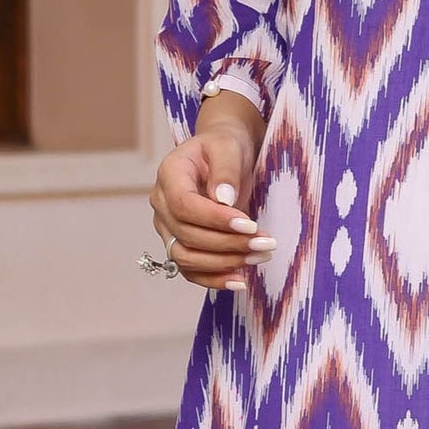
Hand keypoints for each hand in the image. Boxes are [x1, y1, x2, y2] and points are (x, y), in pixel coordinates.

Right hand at [149, 107, 273, 289]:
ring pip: (187, 258)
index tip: (249, 224)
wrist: (222, 156)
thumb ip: (225, 170)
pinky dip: (214, 279)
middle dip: (228, 244)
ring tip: (260, 256)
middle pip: (187, 235)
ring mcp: (168, 227)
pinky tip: (241, 281)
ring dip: (224, 263)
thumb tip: (223, 199)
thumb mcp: (229, 148)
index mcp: (169, 175)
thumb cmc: (225, 147)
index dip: (214, 219)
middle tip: (266, 243)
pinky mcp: (179, 244)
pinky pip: (190, 270)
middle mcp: (162, 204)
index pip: (183, 205)